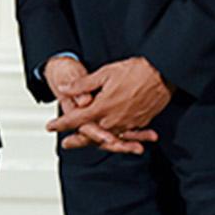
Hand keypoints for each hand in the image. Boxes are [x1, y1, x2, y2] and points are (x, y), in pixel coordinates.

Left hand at [47, 57, 170, 153]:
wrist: (163, 74)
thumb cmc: (136, 71)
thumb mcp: (106, 73)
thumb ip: (84, 84)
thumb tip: (66, 88)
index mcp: (102, 107)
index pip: (76, 119)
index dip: (62, 123)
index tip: (51, 126)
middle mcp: (113, 120)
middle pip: (91, 135)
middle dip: (77, 140)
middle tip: (67, 144)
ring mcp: (127, 124)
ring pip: (108, 138)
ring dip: (96, 141)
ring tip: (88, 143)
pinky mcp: (139, 123)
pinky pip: (125, 136)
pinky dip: (117, 139)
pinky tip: (114, 138)